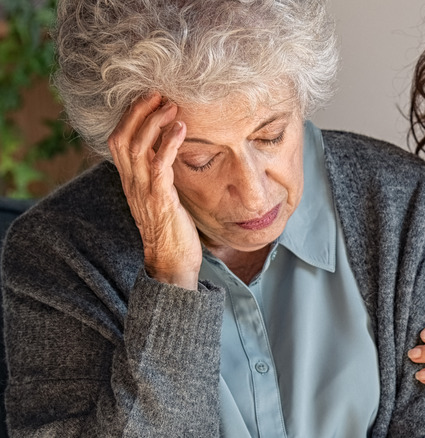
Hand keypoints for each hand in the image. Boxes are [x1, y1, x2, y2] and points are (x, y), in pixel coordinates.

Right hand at [108, 93, 200, 289]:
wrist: (173, 262)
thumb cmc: (172, 228)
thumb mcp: (161, 195)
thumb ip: (160, 174)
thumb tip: (171, 151)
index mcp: (130, 180)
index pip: (118, 140)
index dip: (129, 117)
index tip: (147, 99)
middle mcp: (131, 183)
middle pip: (122, 137)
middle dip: (138, 112)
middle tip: (158, 94)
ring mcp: (143, 191)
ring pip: (137, 147)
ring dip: (154, 123)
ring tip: (171, 106)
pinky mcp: (160, 200)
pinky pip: (159, 166)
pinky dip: (169, 144)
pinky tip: (181, 129)